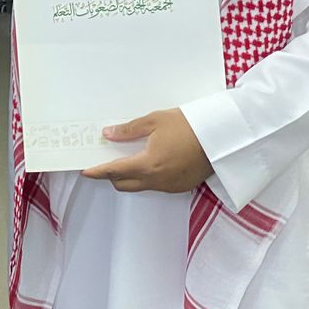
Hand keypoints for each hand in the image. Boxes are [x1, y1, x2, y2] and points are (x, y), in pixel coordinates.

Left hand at [82, 108, 211, 193]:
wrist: (222, 138)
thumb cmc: (190, 126)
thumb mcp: (155, 121)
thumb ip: (128, 130)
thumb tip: (108, 135)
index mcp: (147, 164)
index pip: (114, 171)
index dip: (97, 172)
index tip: (86, 171)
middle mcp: (157, 180)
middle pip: (124, 184)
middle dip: (111, 176)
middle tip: (106, 162)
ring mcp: (170, 186)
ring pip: (140, 187)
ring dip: (130, 177)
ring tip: (128, 160)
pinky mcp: (181, 187)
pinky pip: (156, 186)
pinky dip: (148, 178)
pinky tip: (151, 164)